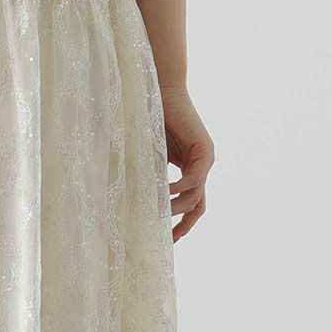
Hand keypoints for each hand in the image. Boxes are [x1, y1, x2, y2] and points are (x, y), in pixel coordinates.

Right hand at [161, 86, 213, 241]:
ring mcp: (205, 160)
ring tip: (159, 213)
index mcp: (188, 170)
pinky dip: (179, 189)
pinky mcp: (205, 151)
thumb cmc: (151, 119)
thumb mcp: (148, 155)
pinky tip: (164, 192)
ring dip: (177, 208)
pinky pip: (194, 179)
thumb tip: (126, 200)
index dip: (180, 224)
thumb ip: (148, 175)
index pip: (190, 204)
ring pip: (196, 197)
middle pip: (197, 207)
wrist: (162, 92)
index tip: (166, 240)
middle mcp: (200, 168)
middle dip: (184, 225)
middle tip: (167, 240)